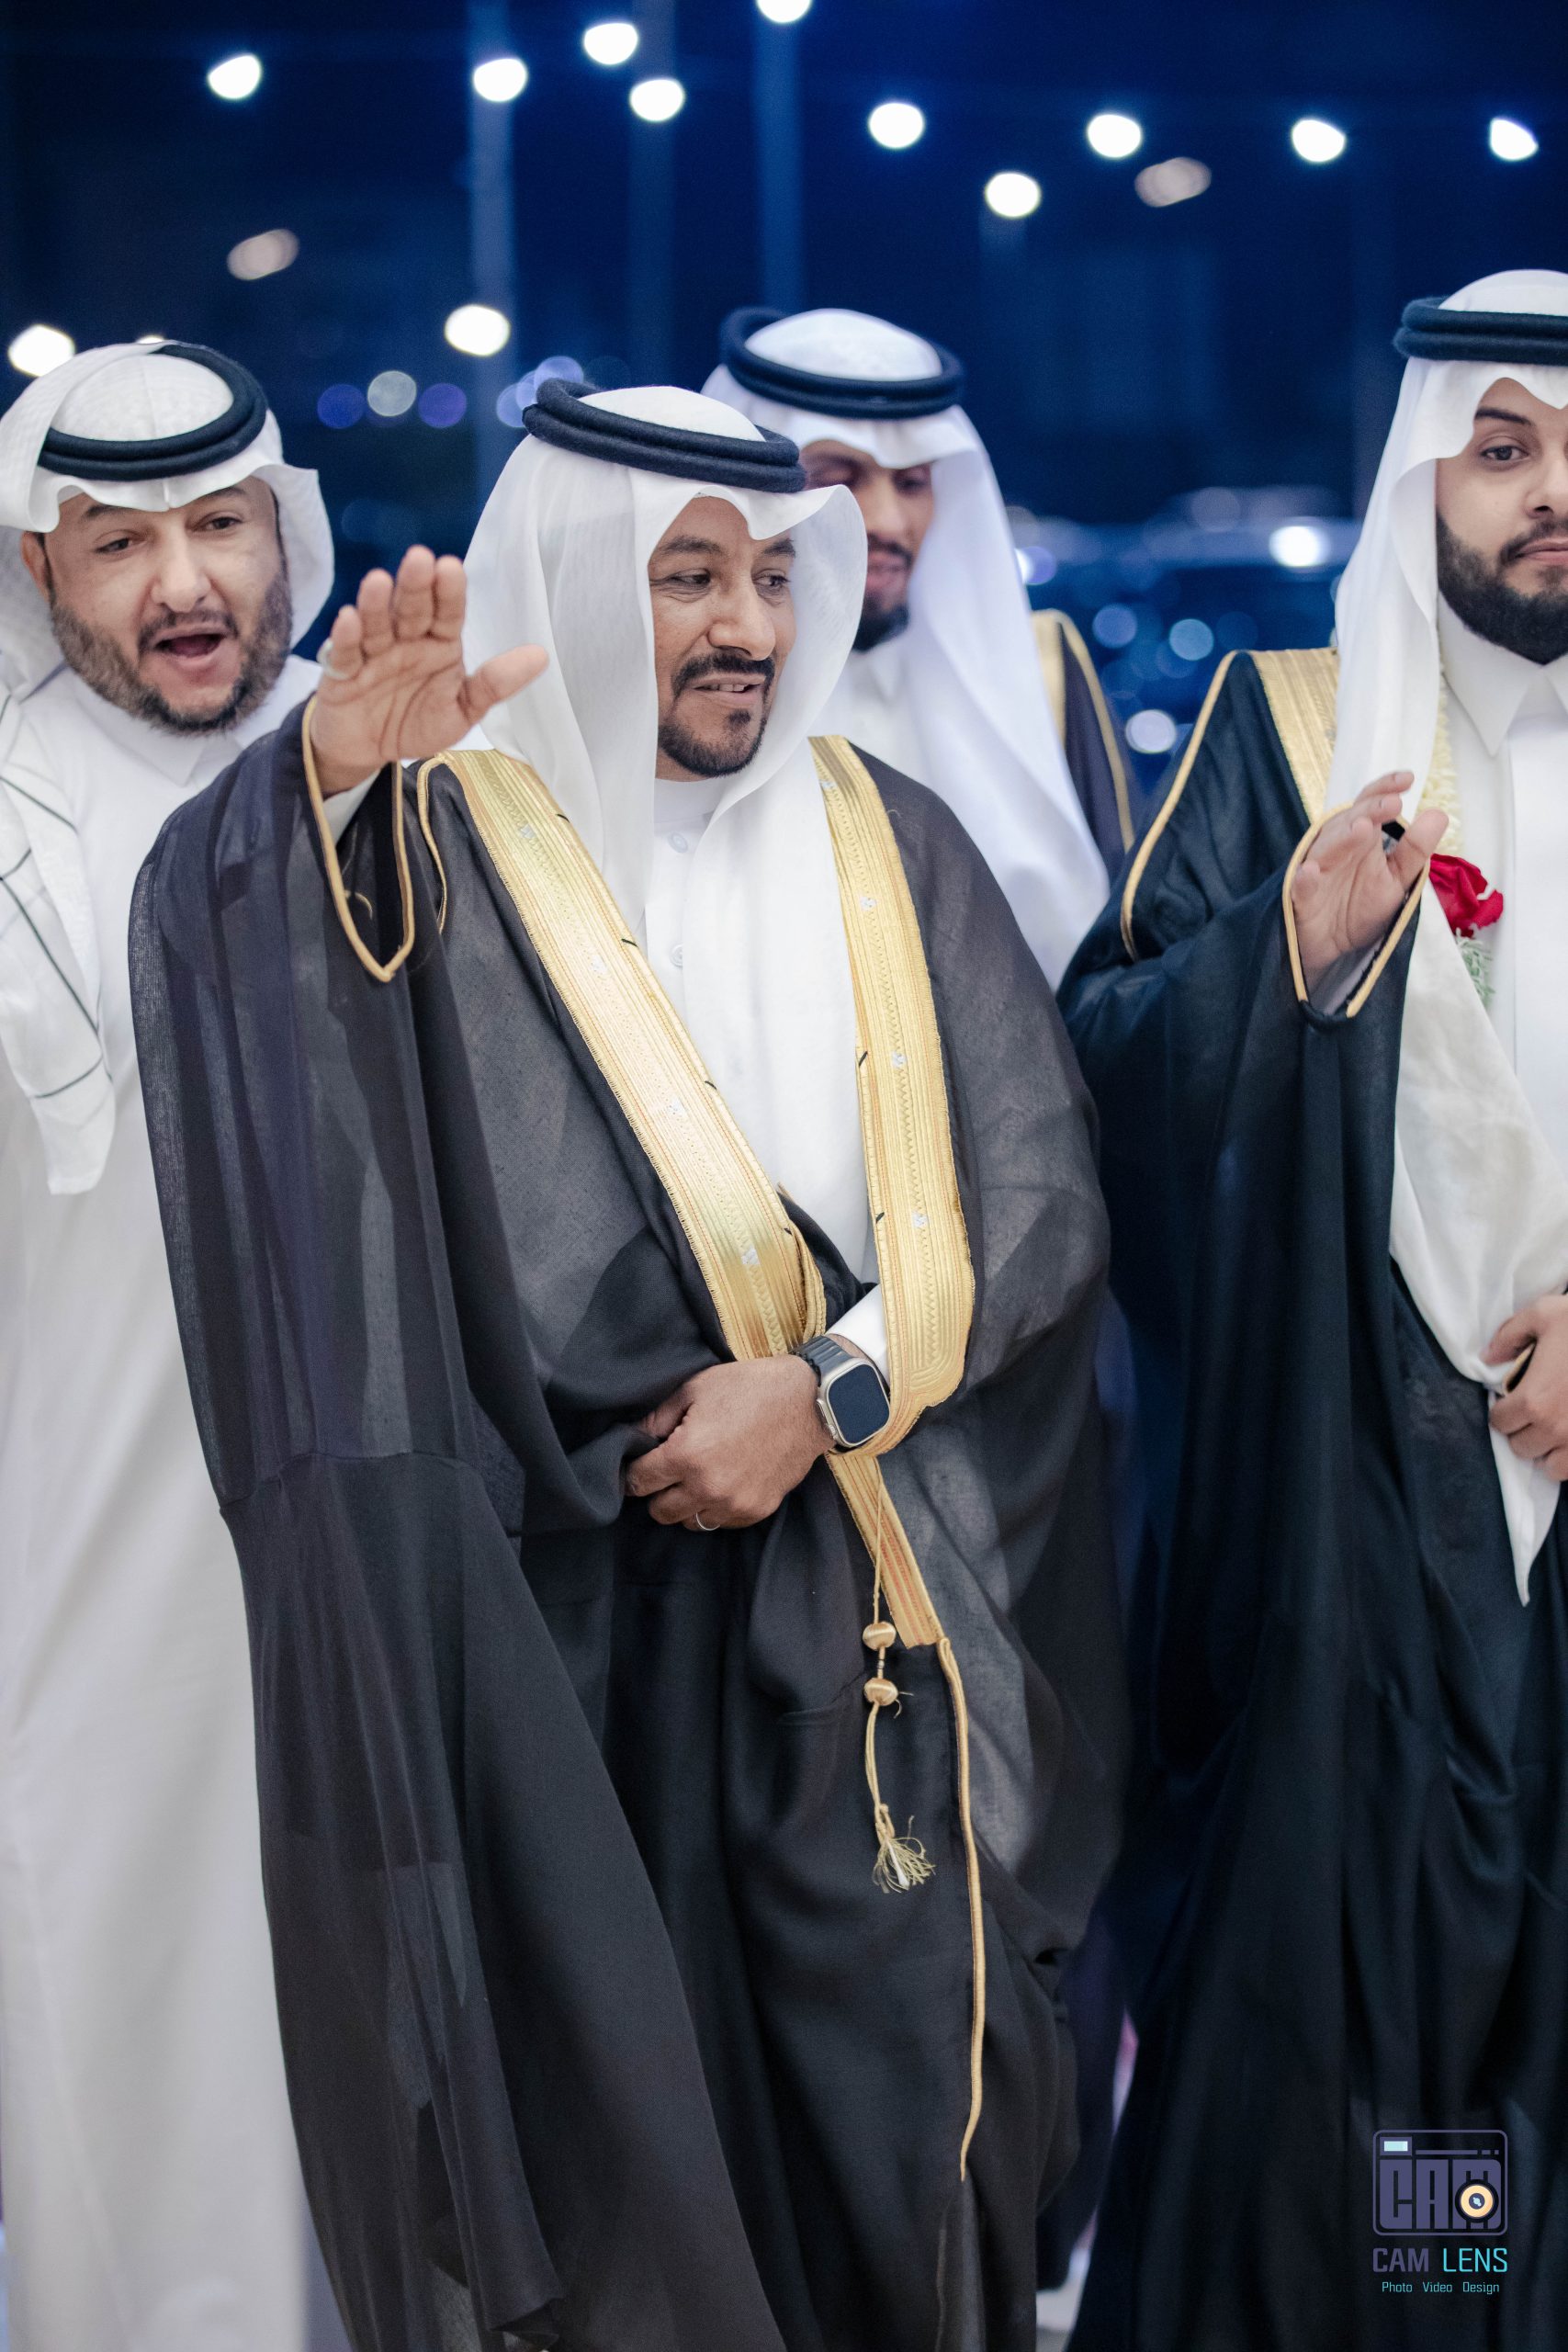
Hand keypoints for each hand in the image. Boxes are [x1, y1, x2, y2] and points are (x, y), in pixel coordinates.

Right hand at [308, 545, 546, 795]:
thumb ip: (494, 684)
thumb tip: (540, 656)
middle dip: (414, 586)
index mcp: (438, 644)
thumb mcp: (462, 709)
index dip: (448, 592)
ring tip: (378, 582)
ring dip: (376, 603)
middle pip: (411, 609)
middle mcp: (406, 640)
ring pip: (375, 623)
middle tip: (420, 560)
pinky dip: (346, 638)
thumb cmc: (415, 721)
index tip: (451, 568)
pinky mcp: (342, 673)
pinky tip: (349, 620)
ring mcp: (372, 653)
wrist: (369, 750)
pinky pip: (344, 653)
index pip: (446, 613)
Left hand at [623, 1357, 829, 1529]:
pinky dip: (715, 1508)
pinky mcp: (756, 1510)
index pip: (638, 1482)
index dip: (632, 1472)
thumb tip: (633, 1438)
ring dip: (686, 1504)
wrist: (809, 1402)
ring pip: (689, 1522)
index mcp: (686, 1455)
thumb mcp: (695, 1389)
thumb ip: (657, 1418)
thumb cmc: (750, 1388)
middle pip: (659, 1511)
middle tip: (667, 1472)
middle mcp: (707, 1487)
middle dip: (656, 1492)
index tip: (638, 1465)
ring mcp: (734, 1503)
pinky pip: (721, 1523)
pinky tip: (723, 1482)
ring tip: (697, 1478)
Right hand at [1290, 774, 1446, 993]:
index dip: (1384, 789)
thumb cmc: (1360, 906)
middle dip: (1369, 811)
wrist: (1334, 948)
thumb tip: (1440, 814)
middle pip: (1348, 820)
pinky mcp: (1300, 899)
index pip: (1369, 805)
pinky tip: (1311, 872)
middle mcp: (1337, 848)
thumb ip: (1415, 849)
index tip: (1407, 780)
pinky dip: (1305, 878)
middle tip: (1392, 805)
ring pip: (1325, 848)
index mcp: (1360, 839)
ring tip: (1363, 828)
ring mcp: (1317, 871)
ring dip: (1342, 838)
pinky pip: (1300, 886)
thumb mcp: (1396, 878)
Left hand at [1485, 1292, 1567, 1477]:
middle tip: (1535, 1412)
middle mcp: (1554, 1428)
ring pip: (1549, 1466)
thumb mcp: (1545, 1314)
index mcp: (1533, 1399)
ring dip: (1548, 1450)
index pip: (1499, 1422)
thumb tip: (1487, 1357)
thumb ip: (1509, 1335)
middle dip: (1523, 1430)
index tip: (1513, 1400)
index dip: (1503, 1410)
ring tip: (1555, 1428)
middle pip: (1521, 1447)